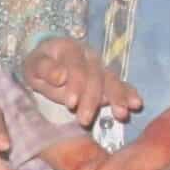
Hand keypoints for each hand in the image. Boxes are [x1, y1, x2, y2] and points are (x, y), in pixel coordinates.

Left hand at [22, 38, 141, 127]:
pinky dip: (129, 94)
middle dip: (92, 99)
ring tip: (122, 114)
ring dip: (118, 98)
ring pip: (111, 81)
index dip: (75, 85)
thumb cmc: (40, 65)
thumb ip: (45, 69)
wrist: (49, 59)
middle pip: (95, 76)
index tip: (70, 103)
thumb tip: (61, 76)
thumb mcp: (33, 65)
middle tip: (84, 120)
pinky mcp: (107, 79)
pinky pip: (120, 85)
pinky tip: (136, 104)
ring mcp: (101, 67)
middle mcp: (89, 56)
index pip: (76, 67)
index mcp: (70, 49)